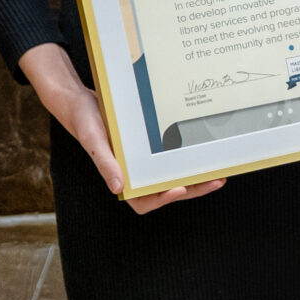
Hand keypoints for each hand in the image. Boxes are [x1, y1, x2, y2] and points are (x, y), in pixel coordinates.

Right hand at [19, 44, 224, 213]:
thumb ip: (105, 162)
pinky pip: (171, 158)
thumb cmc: (83, 120)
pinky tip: (203, 151)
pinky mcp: (149, 148)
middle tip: (216, 180)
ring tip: (218, 172)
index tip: (179, 188)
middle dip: (193, 189)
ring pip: (172, 175)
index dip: (163, 199)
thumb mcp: (93, 138)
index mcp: (120, 176)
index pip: (143, 201)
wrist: (80, 98)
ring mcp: (142, 161)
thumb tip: (118, 187)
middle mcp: (134, 172)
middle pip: (166, 190)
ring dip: (195, 177)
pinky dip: (187, 158)